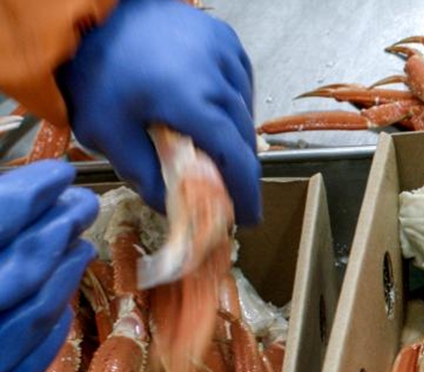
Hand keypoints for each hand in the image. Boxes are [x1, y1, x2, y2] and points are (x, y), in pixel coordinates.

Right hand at [0, 162, 97, 371]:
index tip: (58, 173)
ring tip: (80, 247)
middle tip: (82, 204)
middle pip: (17, 269)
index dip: (29, 192)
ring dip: (62, 278)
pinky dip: (45, 336)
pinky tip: (58, 309)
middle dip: (57, 231)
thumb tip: (8, 197)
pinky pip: (18, 370)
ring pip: (28, 317)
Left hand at [59, 0, 260, 223]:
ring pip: (245, 110)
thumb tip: (171, 208)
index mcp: (190, 100)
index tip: (248, 217)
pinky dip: (232, 104)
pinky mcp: (225, 39)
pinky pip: (241, 84)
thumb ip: (141, 173)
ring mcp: (225, 53)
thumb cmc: (95, 68)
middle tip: (224, 190)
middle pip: (244, 137)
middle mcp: (217, 75)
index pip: (235, 157)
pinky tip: (210, 110)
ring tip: (213, 148)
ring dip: (235, 135)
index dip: (245, 193)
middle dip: (237, 168)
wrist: (92, 13)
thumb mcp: (104, 130)